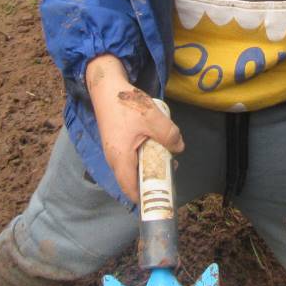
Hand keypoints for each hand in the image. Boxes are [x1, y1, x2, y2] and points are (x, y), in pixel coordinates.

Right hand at [86, 55, 183, 202]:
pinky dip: (143, 155)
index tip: (163, 195)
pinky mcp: (115, 143)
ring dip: (148, 165)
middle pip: (133, 181)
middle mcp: (114, 160)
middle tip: (169, 169)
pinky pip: (130, 158)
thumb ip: (169, 136)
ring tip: (165, 154)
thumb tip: (178, 148)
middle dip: (152, 179)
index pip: (131, 190)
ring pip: (132, 168)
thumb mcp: (153, 119)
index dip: (146, 197)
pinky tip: (153, 142)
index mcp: (121, 159)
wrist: (106, 87)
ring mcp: (113, 152)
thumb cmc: (126, 105)